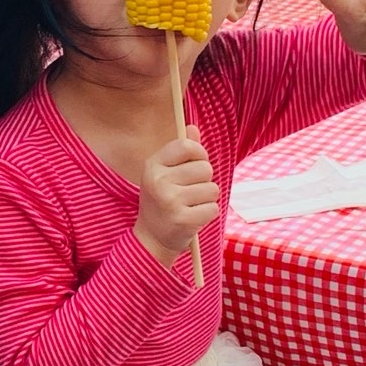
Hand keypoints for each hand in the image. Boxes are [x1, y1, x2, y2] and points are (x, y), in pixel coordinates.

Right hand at [135, 133, 219, 266]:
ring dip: (206, 198)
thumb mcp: (165, 173)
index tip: (196, 163)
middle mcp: (159, 181)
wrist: (152, 237)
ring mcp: (170, 201)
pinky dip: (207, 213)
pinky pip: (213, 208)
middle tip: (189, 191)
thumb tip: (192, 128)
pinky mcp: (183, 220)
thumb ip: (180, 151)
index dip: (199, 154)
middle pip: (205, 168)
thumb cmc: (162, 200)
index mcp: (153, 166)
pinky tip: (192, 218)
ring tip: (190, 205)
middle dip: (204, 180)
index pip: (187, 146)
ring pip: (212, 189)